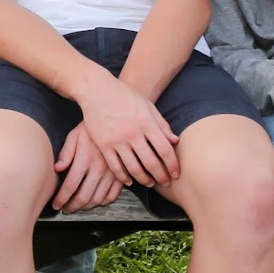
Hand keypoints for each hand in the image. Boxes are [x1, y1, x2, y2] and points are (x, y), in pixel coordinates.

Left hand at [52, 123, 125, 211]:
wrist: (114, 120)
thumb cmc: (90, 127)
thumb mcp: (74, 135)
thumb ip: (65, 153)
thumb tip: (56, 168)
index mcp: (85, 159)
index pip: (70, 186)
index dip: (62, 198)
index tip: (56, 204)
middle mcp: (99, 168)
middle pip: (84, 196)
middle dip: (73, 206)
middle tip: (66, 209)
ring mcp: (111, 173)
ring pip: (98, 199)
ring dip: (87, 206)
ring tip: (78, 206)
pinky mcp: (121, 174)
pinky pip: (112, 195)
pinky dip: (103, 202)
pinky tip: (95, 200)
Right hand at [77, 74, 179, 188]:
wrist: (96, 90)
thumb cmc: (124, 95)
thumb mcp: (147, 106)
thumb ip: (161, 124)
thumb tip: (175, 141)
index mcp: (146, 122)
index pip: (165, 150)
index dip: (173, 165)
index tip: (176, 174)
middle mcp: (132, 132)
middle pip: (151, 163)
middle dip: (161, 176)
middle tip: (165, 182)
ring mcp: (117, 139)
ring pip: (134, 168)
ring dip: (144, 179)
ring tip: (149, 182)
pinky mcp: (103, 144)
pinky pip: (115, 167)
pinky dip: (124, 177)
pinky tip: (130, 180)